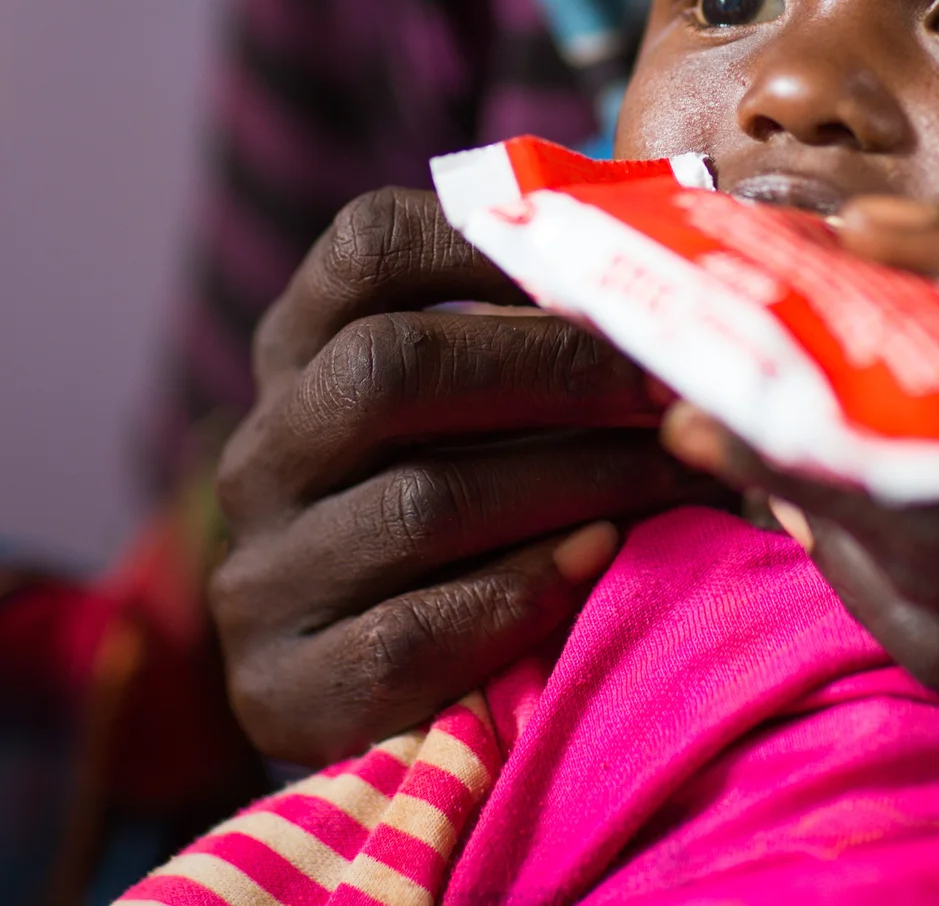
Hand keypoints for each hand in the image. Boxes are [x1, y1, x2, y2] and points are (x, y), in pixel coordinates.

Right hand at [211, 187, 728, 764]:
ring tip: (678, 478)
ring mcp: (262, 572)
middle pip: (388, 366)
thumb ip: (522, 334)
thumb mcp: (456, 415)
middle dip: (553, 369)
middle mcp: (261, 453)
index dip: (486, 239)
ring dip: (573, 482)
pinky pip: (409, 630)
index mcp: (298, 355)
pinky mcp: (283, 684)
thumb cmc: (449, 520)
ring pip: (418, 502)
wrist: (350, 699)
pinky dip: (520, 592)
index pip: (365, 249)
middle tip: (669, 388)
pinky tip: (599, 562)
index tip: (605, 266)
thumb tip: (664, 254)